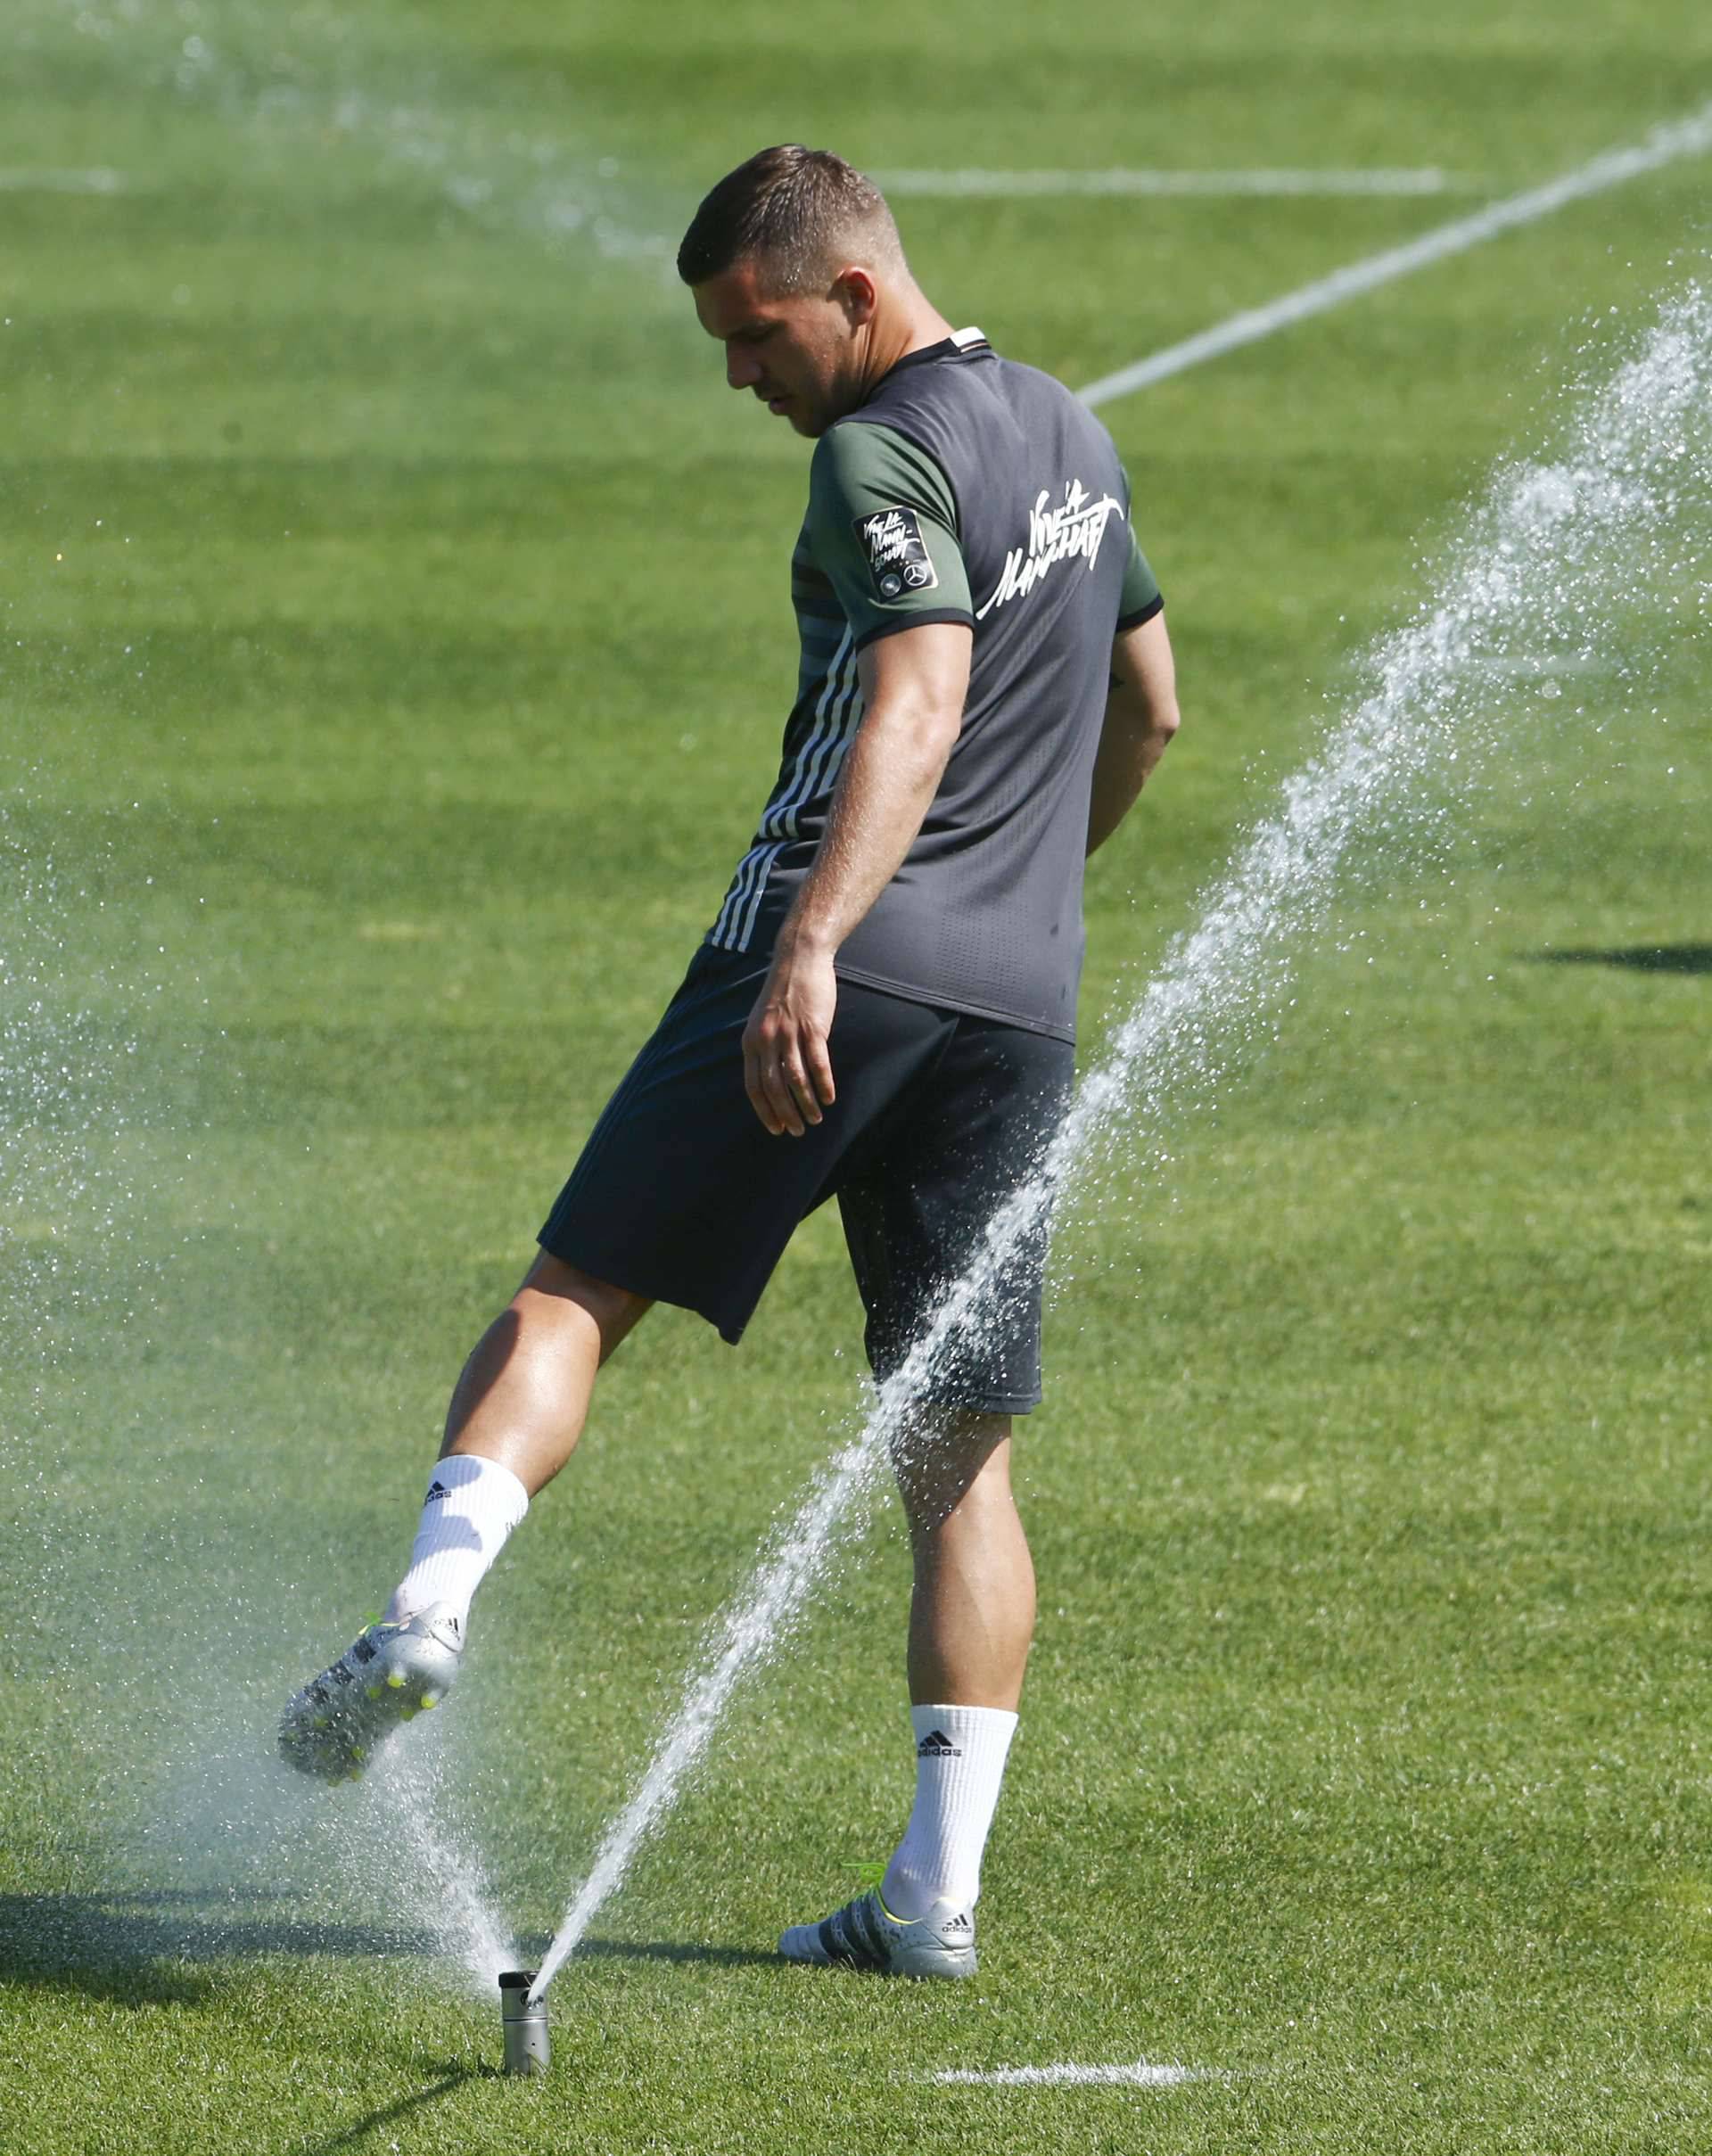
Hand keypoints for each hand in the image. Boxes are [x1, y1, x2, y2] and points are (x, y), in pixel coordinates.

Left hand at [742, 943, 837, 1136]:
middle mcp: (767, 1039)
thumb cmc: (784, 992)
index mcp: (751, 1040)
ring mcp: (790, 1033)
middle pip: (774, 1087)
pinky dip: (824, 1084)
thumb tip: (772, 1078)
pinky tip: (829, 1097)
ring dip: (806, 1104)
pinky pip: (818, 1064)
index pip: (753, 1085)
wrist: (799, 958)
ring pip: (796, 1079)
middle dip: (785, 1113)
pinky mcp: (813, 1027)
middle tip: (797, 1131)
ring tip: (815, 1119)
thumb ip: (764, 1046)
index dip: (764, 1110)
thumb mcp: (762, 1020)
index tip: (775, 1128)